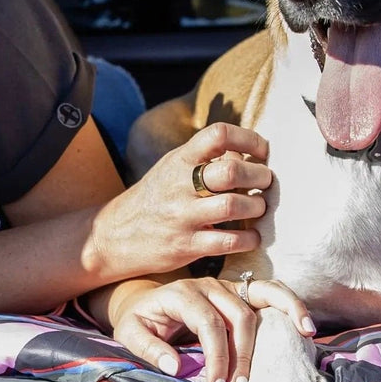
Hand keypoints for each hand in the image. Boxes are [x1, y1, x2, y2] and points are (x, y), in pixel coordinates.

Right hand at [89, 123, 273, 281]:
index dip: (248, 138)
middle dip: (259, 176)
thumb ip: (205, 158)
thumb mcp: (172, 169)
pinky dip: (249, 239)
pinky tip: (252, 237)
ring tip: (259, 207)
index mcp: (179, 160)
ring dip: (257, 207)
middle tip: (266, 182)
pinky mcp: (185, 246)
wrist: (114, 236)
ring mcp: (182, 217)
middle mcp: (179, 185)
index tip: (263, 150)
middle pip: (231, 171)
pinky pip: (228, 242)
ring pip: (232, 206)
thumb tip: (246, 152)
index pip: (218, 135)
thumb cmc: (154, 199)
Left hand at [111, 275, 315, 381]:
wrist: (144, 301)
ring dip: (281, 319)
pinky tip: (304, 323)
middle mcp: (209, 286)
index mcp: (181, 294)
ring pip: (262, 296)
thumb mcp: (130, 333)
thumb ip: (149, 349)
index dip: (217, 357)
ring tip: (301, 337)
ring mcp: (228, 286)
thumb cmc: (140, 320)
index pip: (208, 324)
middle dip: (243, 355)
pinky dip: (290, 303)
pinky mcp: (240, 292)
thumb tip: (175, 366)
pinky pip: (270, 292)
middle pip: (238, 316)